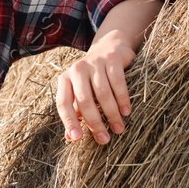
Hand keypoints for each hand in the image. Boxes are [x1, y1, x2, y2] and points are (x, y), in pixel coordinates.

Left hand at [56, 29, 133, 143]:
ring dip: (111, 114)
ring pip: (102, 93)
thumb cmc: (92, 78)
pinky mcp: (112, 60)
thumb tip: (70, 138)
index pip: (63, 103)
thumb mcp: (80, 92)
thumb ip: (75, 113)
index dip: (69, 121)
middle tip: (104, 139)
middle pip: (84, 100)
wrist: (109, 48)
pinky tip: (126, 112)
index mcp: (65, 80)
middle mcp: (77, 70)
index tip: (77, 138)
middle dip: (94, 122)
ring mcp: (94, 63)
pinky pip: (118, 83)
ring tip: (118, 129)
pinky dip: (122, 99)